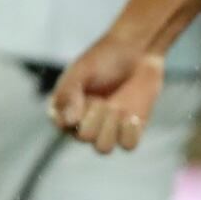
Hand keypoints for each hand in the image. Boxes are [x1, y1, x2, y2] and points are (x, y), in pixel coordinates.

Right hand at [49, 33, 168, 154]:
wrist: (138, 51)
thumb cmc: (105, 58)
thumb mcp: (81, 70)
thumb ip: (69, 93)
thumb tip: (69, 122)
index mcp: (64, 109)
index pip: (62, 126)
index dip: (76, 114)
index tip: (87, 96)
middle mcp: (83, 123)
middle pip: (84, 138)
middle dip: (96, 118)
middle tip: (104, 100)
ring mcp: (107, 129)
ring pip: (103, 148)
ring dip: (112, 127)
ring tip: (118, 107)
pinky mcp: (130, 130)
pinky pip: (128, 146)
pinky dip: (130, 132)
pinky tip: (133, 116)